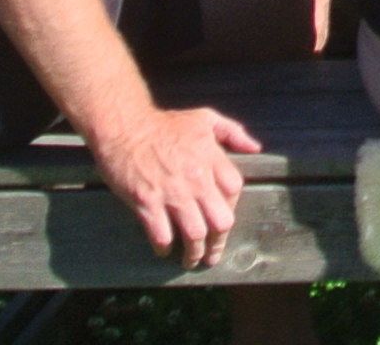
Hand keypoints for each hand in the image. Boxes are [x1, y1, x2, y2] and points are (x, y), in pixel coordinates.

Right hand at [92, 103, 255, 266]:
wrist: (125, 128)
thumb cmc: (165, 124)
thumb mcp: (205, 119)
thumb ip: (233, 132)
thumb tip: (255, 148)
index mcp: (211, 158)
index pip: (235, 191)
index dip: (232, 208)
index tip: (223, 220)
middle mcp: (196, 179)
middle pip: (220, 220)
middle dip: (218, 242)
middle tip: (212, 254)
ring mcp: (172, 193)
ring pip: (194, 234)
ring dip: (194, 253)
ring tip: (191, 260)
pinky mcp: (146, 203)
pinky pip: (161, 235)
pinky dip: (164, 247)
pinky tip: (164, 249)